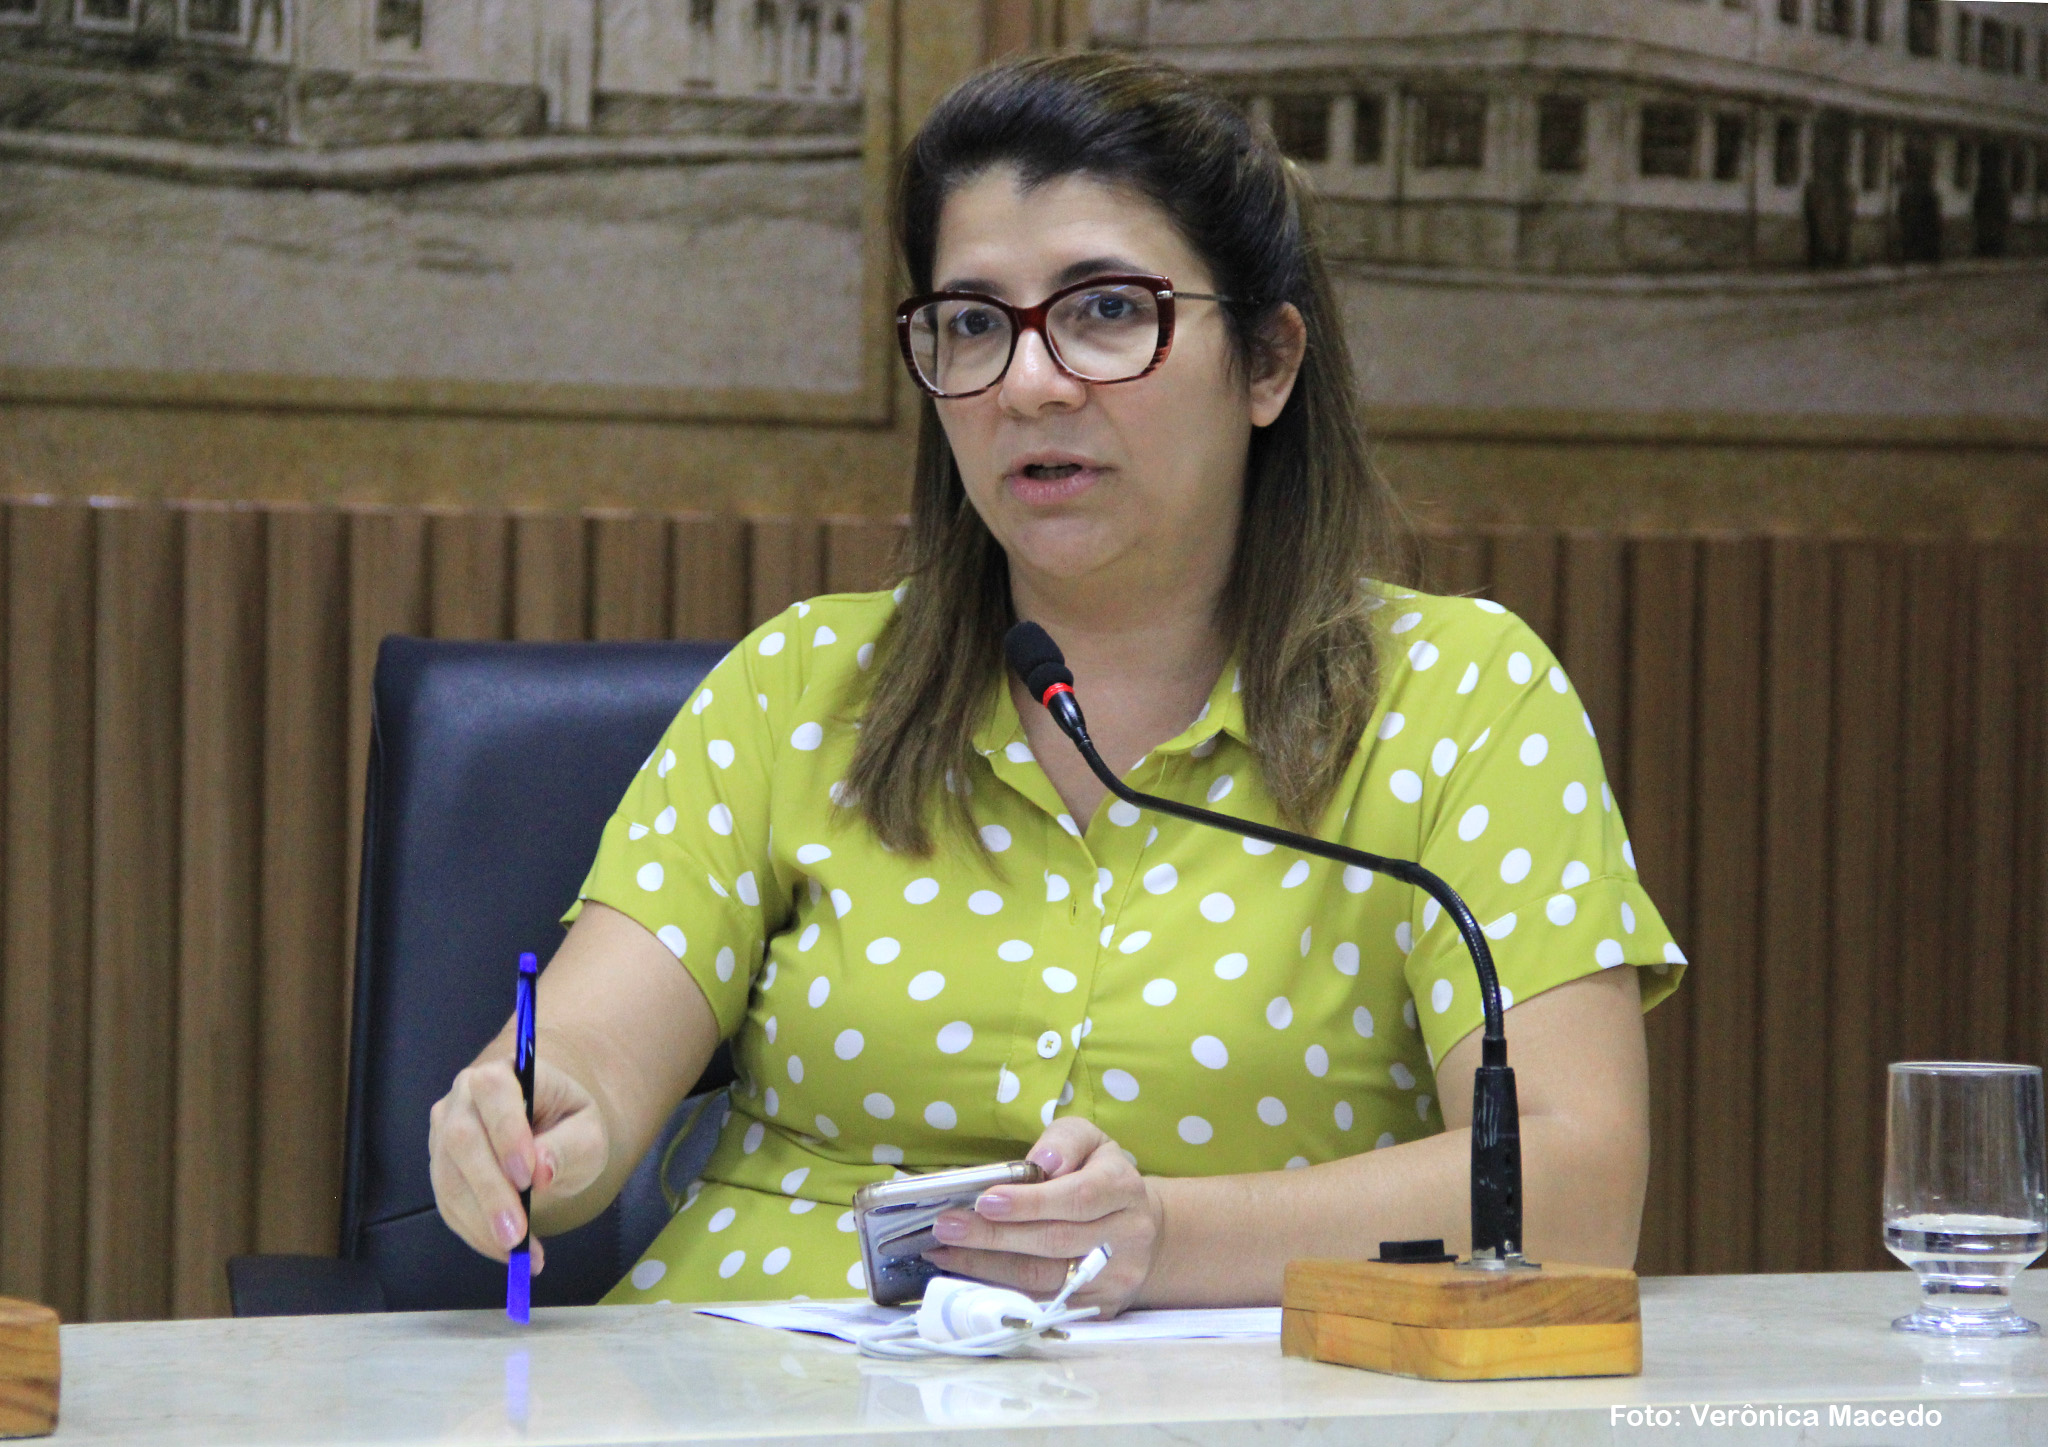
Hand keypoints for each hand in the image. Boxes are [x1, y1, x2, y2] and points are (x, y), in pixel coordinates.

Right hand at [428, 1056, 607, 1273]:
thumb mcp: (588, 1131)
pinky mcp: (440, 1166)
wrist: (549, 1129)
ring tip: (521, 1254)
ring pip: (449, 1179)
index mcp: (505, 1071)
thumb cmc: (569, 1124)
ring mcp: (444, 1131)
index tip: (528, 1177)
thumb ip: (569, 1146)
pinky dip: (477, 1234)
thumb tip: (541, 1171)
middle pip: (462, 1140)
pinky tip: (509, 1252)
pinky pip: (448, 1204)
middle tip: (517, 1234)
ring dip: (481, 1223)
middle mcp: (464, 1096)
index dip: (506, 1132)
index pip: (494, 1091)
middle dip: (489, 1192)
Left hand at [922, 1118, 1162, 1317]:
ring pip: (1045, 1278)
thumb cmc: (1101, 1177)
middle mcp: (1126, 1236)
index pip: (1077, 1198)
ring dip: (988, 1266)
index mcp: (1123, 1189)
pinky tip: (970, 1274)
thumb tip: (1042, 1162)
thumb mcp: (1090, 1142)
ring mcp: (1115, 1278)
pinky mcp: (1100, 1307)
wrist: (1140, 1231)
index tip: (985, 1201)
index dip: (1030, 1203)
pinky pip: (1043, 1303)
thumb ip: (1065, 1141)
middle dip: (995, 1236)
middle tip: (947, 1227)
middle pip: (1055, 1241)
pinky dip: (1002, 1290)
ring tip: (946, 1251)